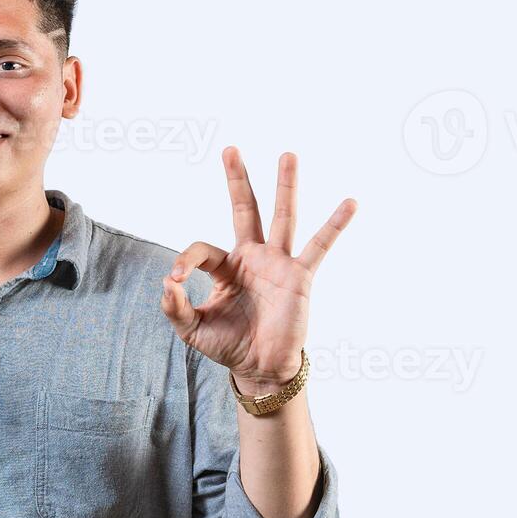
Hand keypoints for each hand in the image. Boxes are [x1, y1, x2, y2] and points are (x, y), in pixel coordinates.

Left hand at [160, 147, 356, 394]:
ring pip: (282, 217)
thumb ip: (175, 308)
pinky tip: (351, 202)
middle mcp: (253, 258)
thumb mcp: (193, 330)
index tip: (176, 278)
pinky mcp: (300, 276)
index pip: (203, 249)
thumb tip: (166, 282)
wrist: (261, 369)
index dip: (185, 260)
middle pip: (245, 210)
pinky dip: (335, 225)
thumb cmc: (229, 346)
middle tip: (230, 148)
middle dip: (237, 180)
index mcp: (226, 268)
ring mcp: (278, 264)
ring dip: (284, 186)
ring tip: (288, 154)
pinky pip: (319, 246)